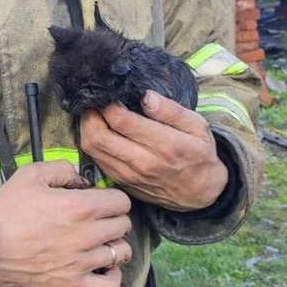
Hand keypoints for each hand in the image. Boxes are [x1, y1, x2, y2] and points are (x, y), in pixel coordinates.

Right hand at [0, 161, 132, 286]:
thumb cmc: (6, 209)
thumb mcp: (30, 174)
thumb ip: (61, 169)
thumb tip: (81, 179)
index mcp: (81, 206)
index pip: (121, 202)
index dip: (113, 198)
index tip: (101, 201)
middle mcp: (88, 234)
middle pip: (124, 226)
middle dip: (115, 220)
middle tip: (99, 221)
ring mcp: (83, 262)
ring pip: (122, 254)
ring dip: (115, 246)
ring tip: (102, 244)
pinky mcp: (74, 284)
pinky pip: (111, 286)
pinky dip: (112, 277)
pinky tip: (102, 269)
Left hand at [80, 91, 227, 211]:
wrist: (199, 193)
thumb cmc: (199, 154)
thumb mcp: (198, 127)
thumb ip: (172, 111)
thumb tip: (146, 96)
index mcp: (165, 145)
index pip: (122, 121)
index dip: (109, 103)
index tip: (110, 93)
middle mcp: (143, 162)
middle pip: (98, 135)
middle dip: (90, 113)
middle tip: (95, 101)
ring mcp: (129, 175)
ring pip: (92, 148)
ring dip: (87, 127)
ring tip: (95, 113)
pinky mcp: (121, 182)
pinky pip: (96, 159)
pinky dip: (92, 142)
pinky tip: (100, 130)